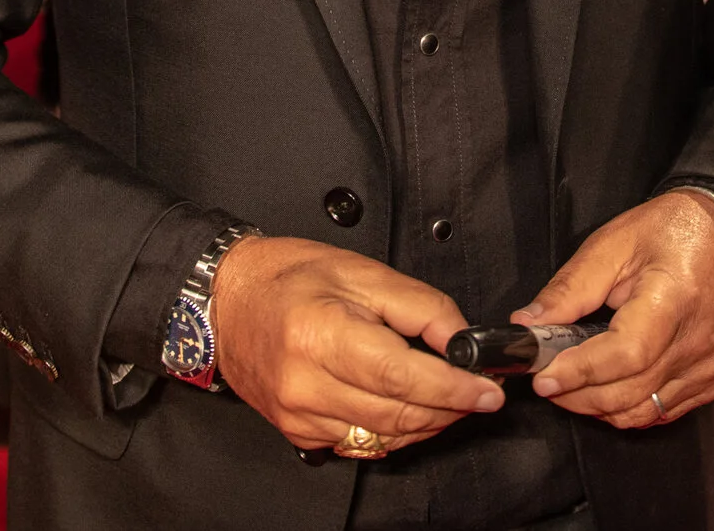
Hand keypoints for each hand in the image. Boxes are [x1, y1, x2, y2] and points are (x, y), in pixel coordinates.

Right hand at [210, 234, 502, 454]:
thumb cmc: (288, 278)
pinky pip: (361, 443)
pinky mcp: (298, 432)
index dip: (452, 388)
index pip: (401, 375)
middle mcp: (306, 383)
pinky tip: (410, 409)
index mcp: (321, 334)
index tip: (487, 389)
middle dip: (450, 408)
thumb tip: (464, 340)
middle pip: (398, 414)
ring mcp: (300, 414)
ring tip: (452, 399)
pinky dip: (395, 431)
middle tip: (480, 393)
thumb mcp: (361, 271)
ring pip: (385, 436)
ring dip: (428, 423)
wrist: (226, 301)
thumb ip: (420, 306)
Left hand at [514, 191, 713, 428]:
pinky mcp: (710, 381)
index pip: (626, 354)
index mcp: (674, 299)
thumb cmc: (668, 233)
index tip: (543, 377)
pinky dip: (626, 408)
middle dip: (578, 394)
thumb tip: (528, 323)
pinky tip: (604, 387)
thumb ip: (570, 288)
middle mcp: (697, 342)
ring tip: (567, 383)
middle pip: (631, 391)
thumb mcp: (612, 244)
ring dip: (597, 406)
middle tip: (544, 379)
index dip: (580, 371)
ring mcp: (708, 367)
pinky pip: (661, 411)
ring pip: (643, 411)